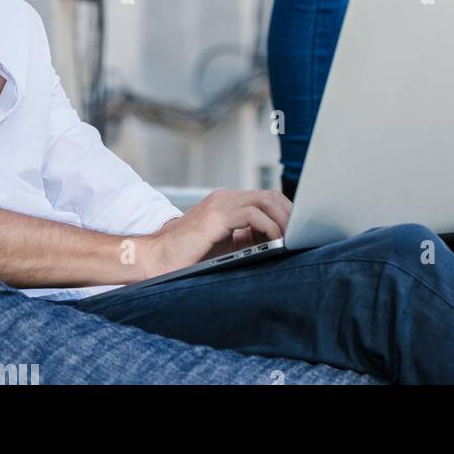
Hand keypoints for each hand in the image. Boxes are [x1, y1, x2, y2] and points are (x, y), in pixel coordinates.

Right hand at [140, 188, 290, 279]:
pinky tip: (274, 241)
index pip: (265, 197)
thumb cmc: (186, 256)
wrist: (154, 259)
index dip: (284, 211)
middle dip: (289, 213)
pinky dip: (268, 226)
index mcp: (227, 203)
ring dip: (282, 218)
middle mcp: (225, 198)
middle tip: (299, 233)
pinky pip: (252, 213)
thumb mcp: (224, 246)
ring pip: (264, 200)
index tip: (296, 229)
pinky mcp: (215, 217)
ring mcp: (220, 204)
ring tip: (290, 238)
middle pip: (269, 195)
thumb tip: (276, 243)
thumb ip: (246, 239)